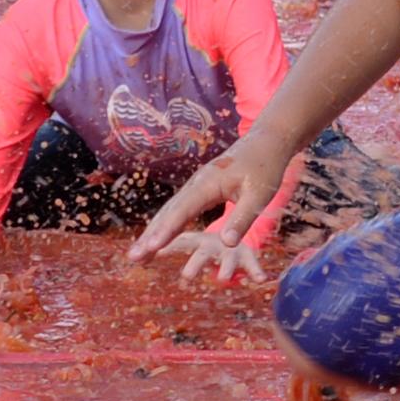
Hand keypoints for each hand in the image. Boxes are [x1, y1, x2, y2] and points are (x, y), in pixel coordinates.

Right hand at [131, 145, 287, 278]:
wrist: (266, 143)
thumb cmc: (265, 167)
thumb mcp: (259, 194)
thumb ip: (243, 218)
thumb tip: (227, 244)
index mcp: (208, 183)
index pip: (182, 210)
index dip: (166, 230)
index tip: (151, 247)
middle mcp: (196, 184)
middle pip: (168, 212)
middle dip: (150, 235)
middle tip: (133, 258)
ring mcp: (196, 186)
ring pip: (170, 212)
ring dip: (153, 233)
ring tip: (137, 255)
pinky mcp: (200, 190)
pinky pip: (179, 210)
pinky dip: (166, 226)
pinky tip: (157, 240)